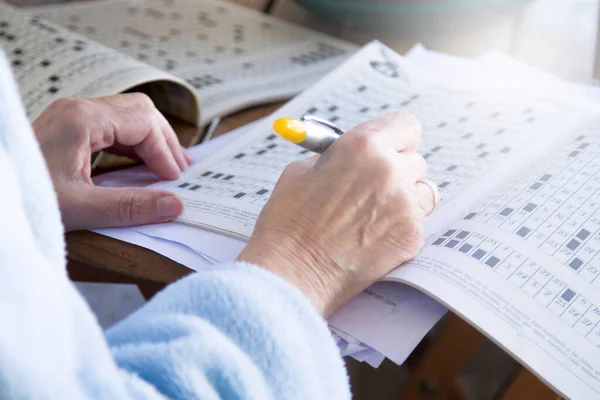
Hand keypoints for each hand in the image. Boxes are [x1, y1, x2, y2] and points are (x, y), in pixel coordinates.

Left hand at [33, 94, 190, 230]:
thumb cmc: (22, 198)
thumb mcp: (78, 208)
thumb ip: (130, 206)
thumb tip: (174, 204)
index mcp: (82, 120)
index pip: (143, 123)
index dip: (165, 151)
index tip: (175, 180)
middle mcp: (78, 110)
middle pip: (140, 110)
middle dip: (164, 139)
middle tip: (179, 170)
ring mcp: (72, 116)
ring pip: (128, 114)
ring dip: (151, 138)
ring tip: (167, 166)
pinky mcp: (68, 127)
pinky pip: (112, 125)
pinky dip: (132, 142)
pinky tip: (140, 164)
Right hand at [238, 111, 437, 315]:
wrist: (291, 273)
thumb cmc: (288, 223)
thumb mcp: (301, 171)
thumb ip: (338, 157)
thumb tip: (354, 156)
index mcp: (362, 146)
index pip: (405, 125)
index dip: (396, 138)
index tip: (390, 148)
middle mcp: (389, 170)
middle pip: (416, 160)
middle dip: (398, 172)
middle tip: (374, 189)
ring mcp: (404, 205)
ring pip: (423, 191)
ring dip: (405, 199)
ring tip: (373, 216)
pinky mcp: (411, 236)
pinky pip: (418, 222)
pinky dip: (400, 228)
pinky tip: (372, 238)